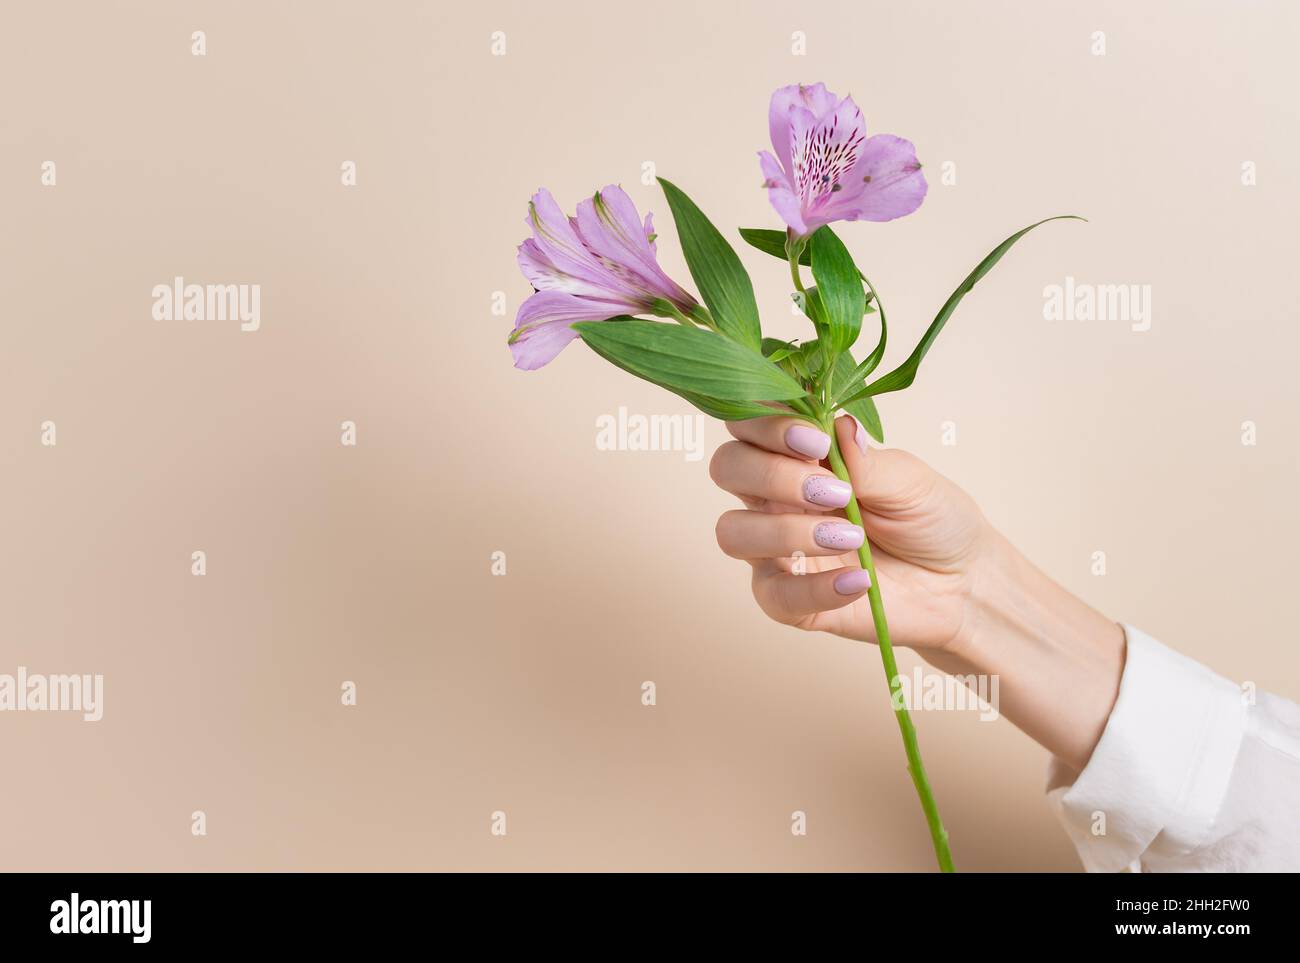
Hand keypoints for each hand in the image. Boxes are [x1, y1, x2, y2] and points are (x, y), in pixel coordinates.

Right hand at [710, 414, 988, 656]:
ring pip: (732, 531)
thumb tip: (835, 425)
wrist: (961, 584)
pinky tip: (858, 580)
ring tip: (851, 538)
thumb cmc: (931, 519)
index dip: (767, 424)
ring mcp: (777, 549)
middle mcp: (776, 496)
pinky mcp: (790, 600)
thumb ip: (864, 458)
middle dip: (773, 474)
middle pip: (727, 467)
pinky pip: (773, 595)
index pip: (749, 422)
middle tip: (835, 492)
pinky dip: (816, 587)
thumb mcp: (909, 480)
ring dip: (786, 530)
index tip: (817, 441)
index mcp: (799, 454)